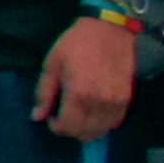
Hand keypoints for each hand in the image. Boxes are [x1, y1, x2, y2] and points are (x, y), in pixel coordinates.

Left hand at [35, 16, 137, 141]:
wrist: (110, 29)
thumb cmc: (76, 43)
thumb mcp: (52, 64)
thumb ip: (44, 93)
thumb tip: (36, 117)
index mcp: (78, 94)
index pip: (67, 127)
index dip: (56, 127)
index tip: (51, 118)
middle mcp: (99, 103)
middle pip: (85, 132)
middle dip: (70, 130)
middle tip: (63, 117)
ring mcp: (116, 102)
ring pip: (101, 130)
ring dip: (87, 130)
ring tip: (78, 117)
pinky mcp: (127, 98)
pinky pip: (115, 122)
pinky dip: (103, 124)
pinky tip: (94, 115)